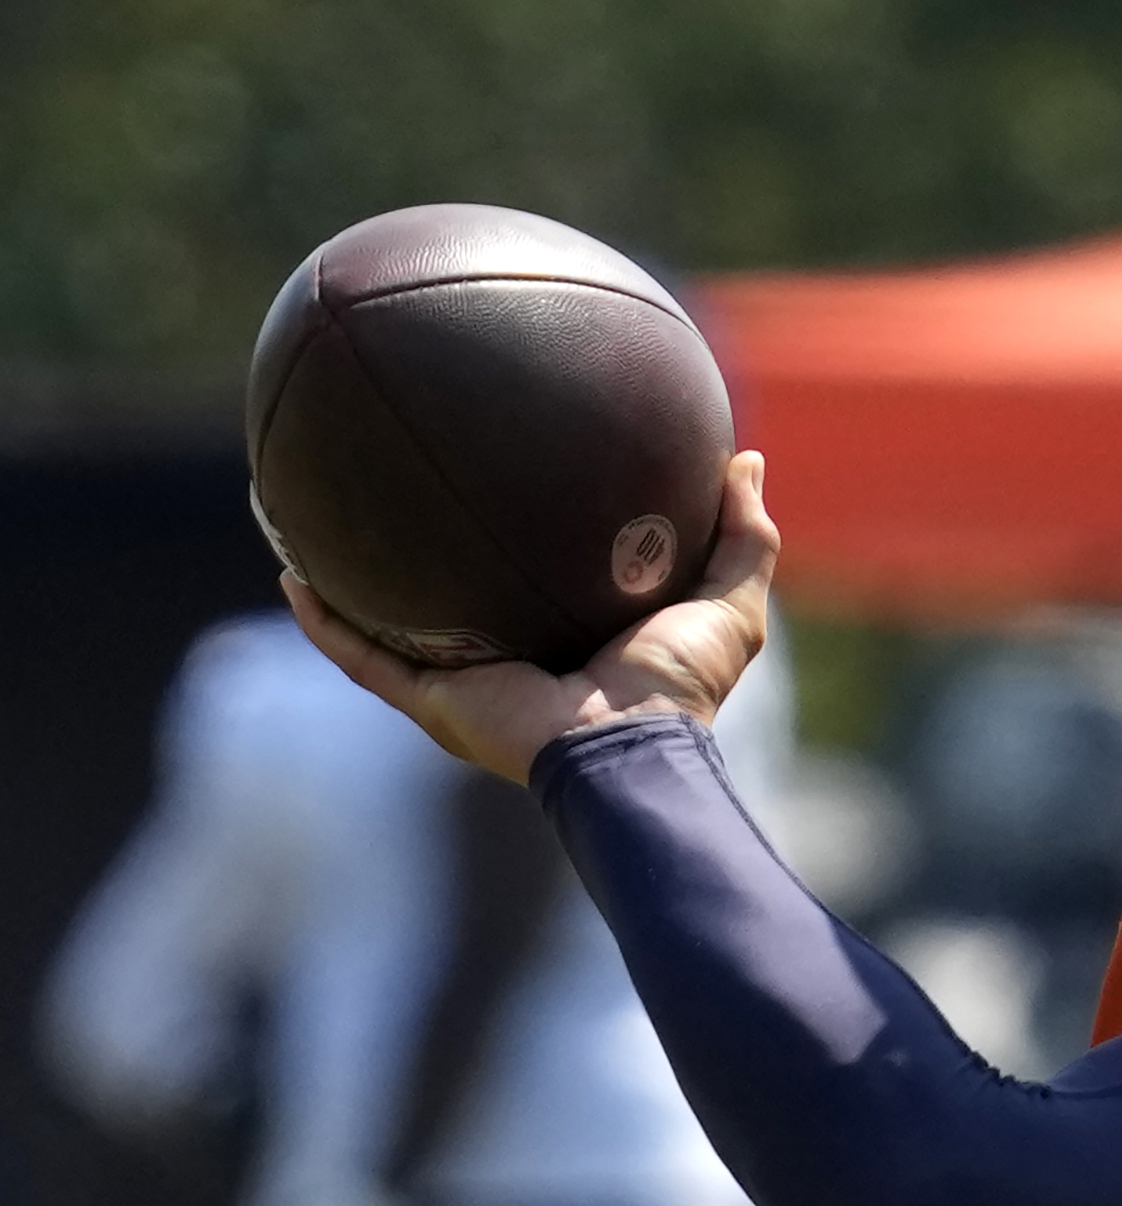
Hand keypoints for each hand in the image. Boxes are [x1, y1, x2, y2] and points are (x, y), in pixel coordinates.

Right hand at [287, 451, 779, 784]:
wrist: (633, 748)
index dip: (515, 541)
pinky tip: (291, 577)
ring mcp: (466, 685)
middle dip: (416, 560)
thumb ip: (743, 535)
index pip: (532, 585)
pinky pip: (364, 659)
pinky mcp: (435, 702)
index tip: (499, 483)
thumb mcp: (729, 603)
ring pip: (388, 631)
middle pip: (450, 605)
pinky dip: (326, 624)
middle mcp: (510, 662)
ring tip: (310, 530)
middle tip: (393, 494)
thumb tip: (746, 458)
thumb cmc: (682, 686)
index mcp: (571, 641)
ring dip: (347, 588)